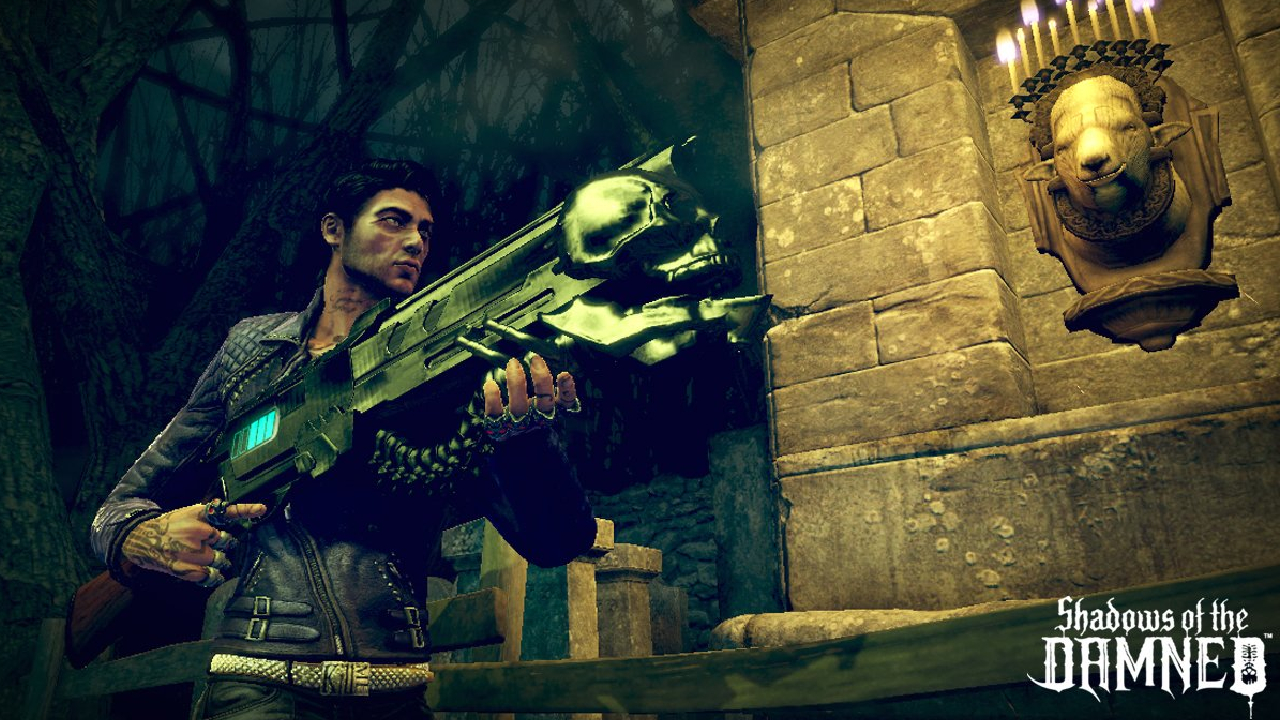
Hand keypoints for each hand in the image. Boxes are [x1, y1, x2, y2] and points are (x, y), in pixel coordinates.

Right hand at [121, 499, 266, 585]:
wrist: (142, 539)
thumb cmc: (170, 525)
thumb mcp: (188, 513)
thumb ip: (209, 515)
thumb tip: (228, 511)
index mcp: (199, 515)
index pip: (227, 511)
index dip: (246, 510)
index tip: (263, 509)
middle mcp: (197, 532)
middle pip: (227, 542)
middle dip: (227, 545)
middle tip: (221, 545)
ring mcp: (191, 551)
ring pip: (220, 560)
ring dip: (221, 562)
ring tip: (213, 560)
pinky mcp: (185, 568)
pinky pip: (208, 576)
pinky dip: (212, 577)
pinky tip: (210, 574)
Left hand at [482, 354, 577, 419]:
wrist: (516, 449)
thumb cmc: (533, 419)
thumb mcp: (546, 406)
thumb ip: (555, 393)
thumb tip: (565, 375)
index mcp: (552, 413)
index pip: (565, 403)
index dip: (566, 390)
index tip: (564, 374)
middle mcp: (538, 420)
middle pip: (544, 403)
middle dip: (541, 380)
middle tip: (535, 358)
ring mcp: (519, 424)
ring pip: (519, 407)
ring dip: (516, 383)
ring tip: (513, 363)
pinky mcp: (499, 428)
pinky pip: (495, 414)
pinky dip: (492, 398)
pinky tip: (490, 384)